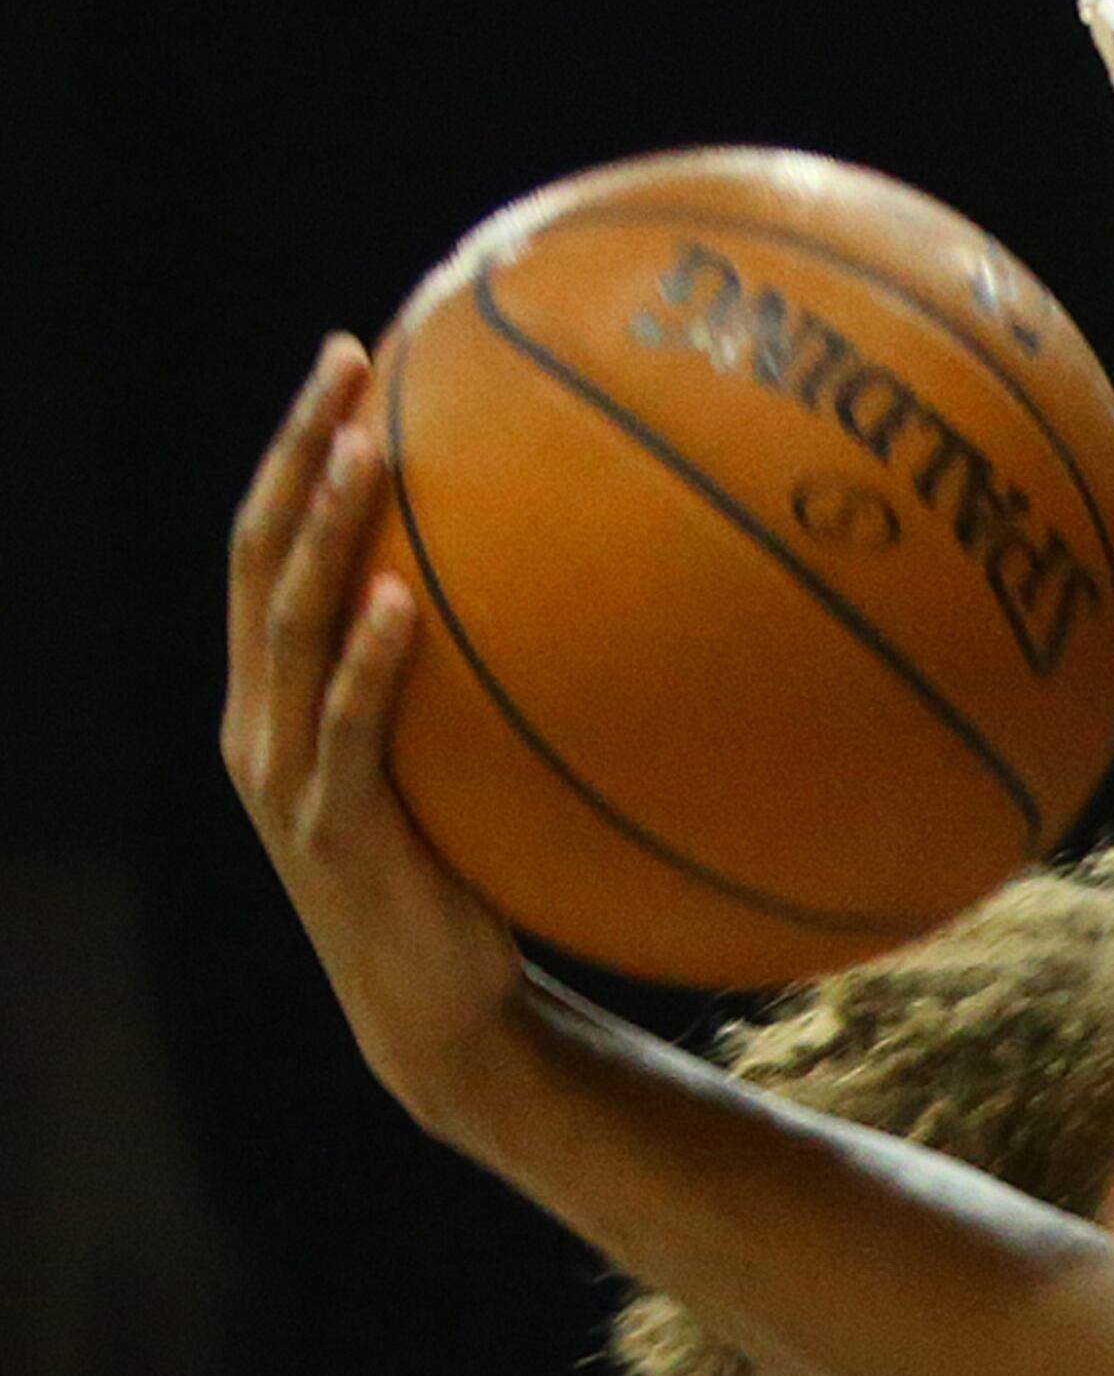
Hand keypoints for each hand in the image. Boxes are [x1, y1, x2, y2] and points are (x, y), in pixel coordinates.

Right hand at [220, 337, 526, 1135]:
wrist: (442, 1014)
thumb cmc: (466, 879)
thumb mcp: (467, 768)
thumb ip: (481, 690)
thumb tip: (591, 600)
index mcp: (276, 696)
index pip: (269, 545)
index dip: (295, 450)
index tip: (347, 361)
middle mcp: (260, 722)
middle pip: (261, 557)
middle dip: (299, 454)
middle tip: (345, 365)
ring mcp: (287, 778)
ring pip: (288, 628)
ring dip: (326, 535)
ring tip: (367, 454)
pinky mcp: (334, 834)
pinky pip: (348, 735)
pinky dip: (367, 668)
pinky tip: (402, 607)